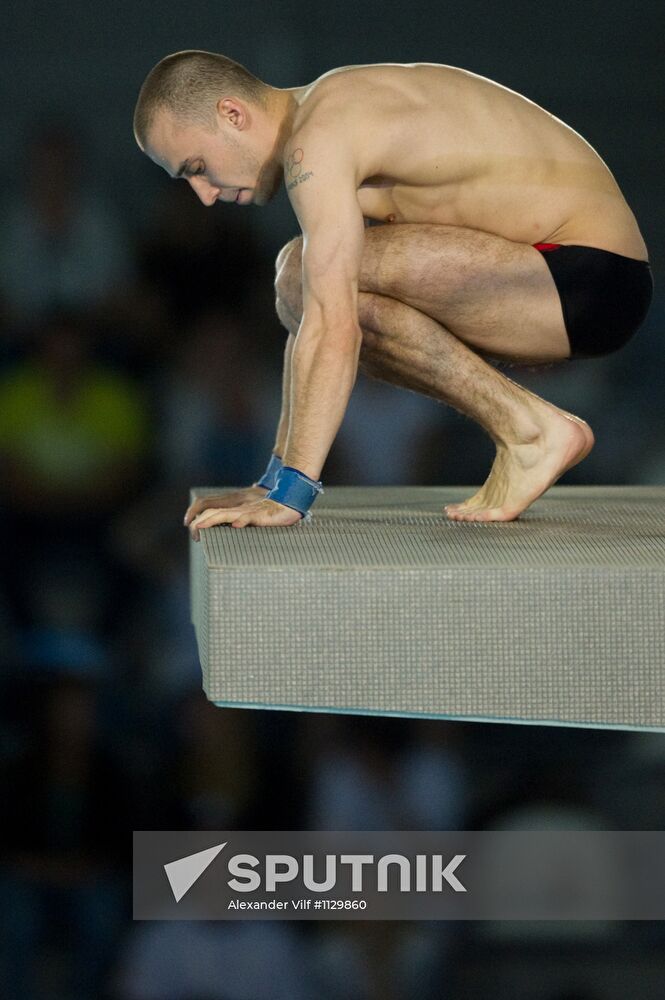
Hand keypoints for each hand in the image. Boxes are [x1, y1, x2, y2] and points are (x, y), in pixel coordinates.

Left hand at [188, 497, 302, 538]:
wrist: (290, 501)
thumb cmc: (271, 509)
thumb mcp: (250, 511)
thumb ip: (238, 515)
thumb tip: (230, 523)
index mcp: (234, 503)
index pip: (209, 503)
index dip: (196, 512)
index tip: (188, 523)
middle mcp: (238, 505)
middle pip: (213, 510)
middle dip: (200, 522)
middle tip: (194, 535)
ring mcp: (249, 510)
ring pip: (226, 513)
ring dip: (212, 521)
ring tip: (201, 528)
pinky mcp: (261, 515)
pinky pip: (249, 517)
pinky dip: (242, 520)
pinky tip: (236, 525)